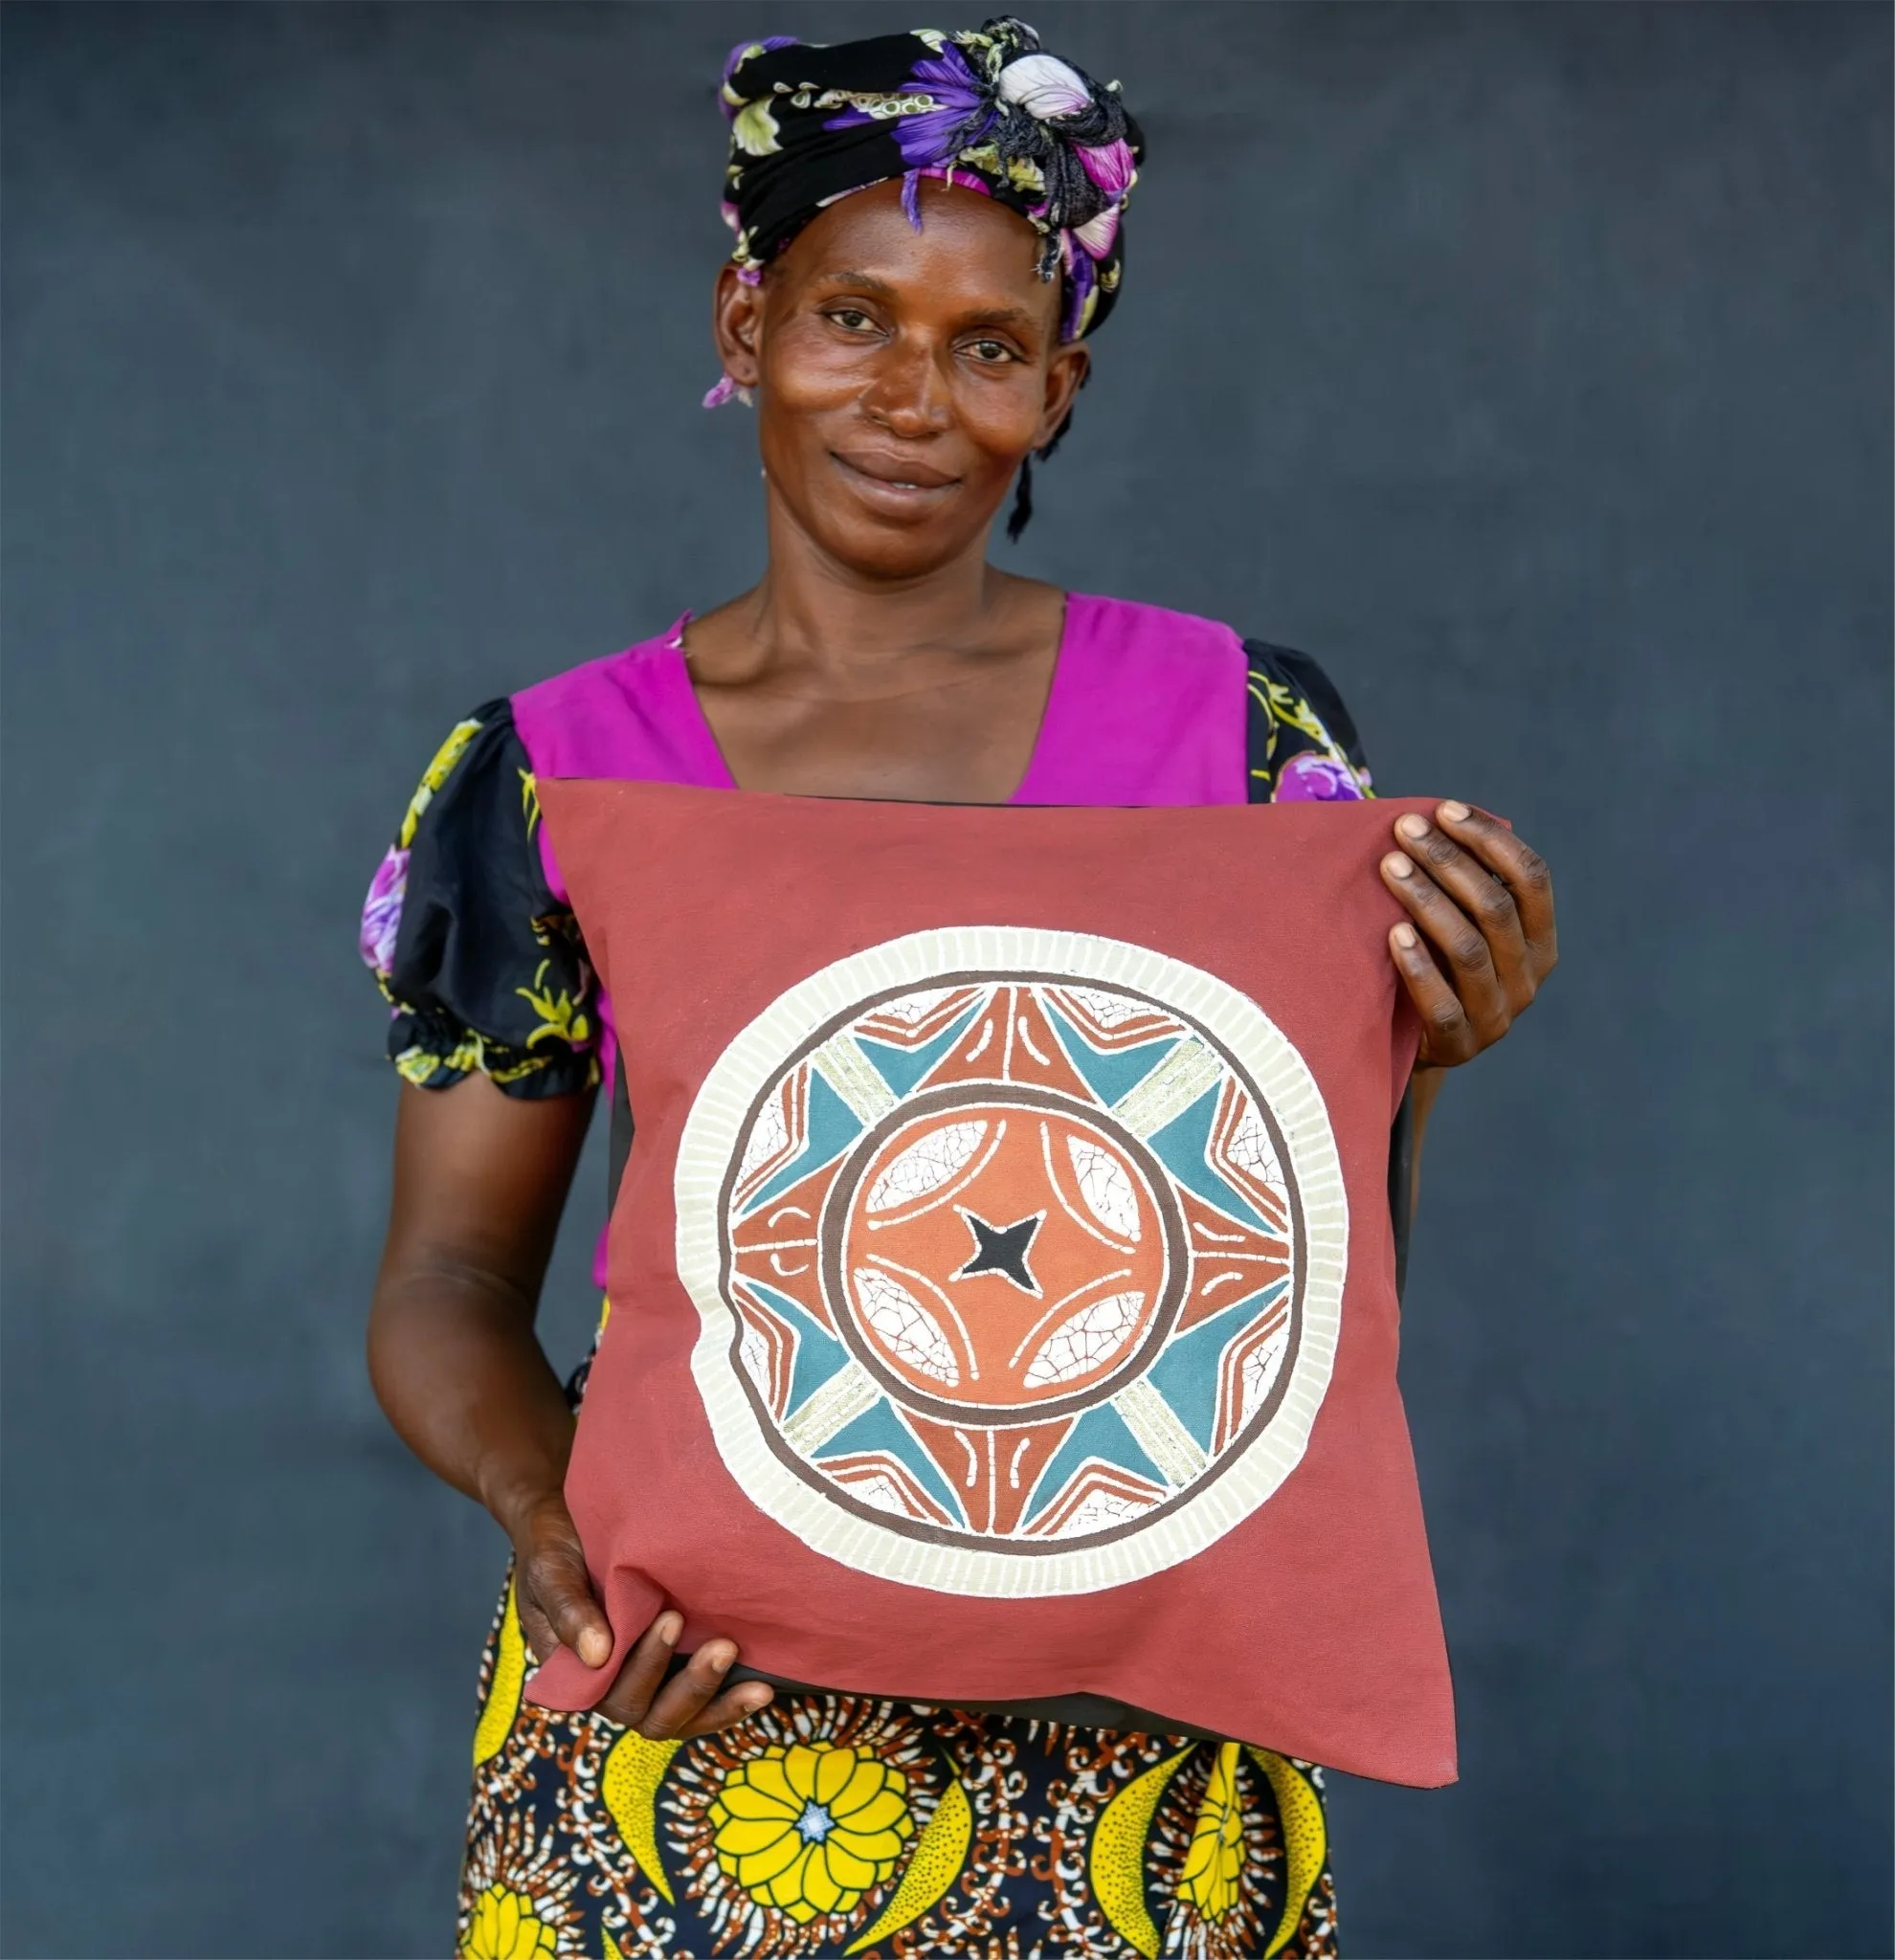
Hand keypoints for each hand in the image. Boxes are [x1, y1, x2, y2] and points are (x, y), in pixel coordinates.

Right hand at [509, 1492, 772, 1738]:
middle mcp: (613, 1684)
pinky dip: (729, 1700)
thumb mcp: (549, 1570)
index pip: (613, 1695)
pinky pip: (701, 1700)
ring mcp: (646, 1677)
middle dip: (690, 1687)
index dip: (645, 1670)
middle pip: (652, 1716)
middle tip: (723, 1646)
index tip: (672, 1619)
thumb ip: (568, 1610)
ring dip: (717, 1703)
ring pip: (682, 1716)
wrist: (574, 1522)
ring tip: (757, 1685)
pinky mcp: (675, 1662)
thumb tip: (597, 1656)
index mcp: (577, 1672)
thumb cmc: (555, 1547)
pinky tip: (761, 1687)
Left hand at [1382, 800, 1556, 1067]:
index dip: (1490, 840)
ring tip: (1390, 866)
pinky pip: (1442, 1004)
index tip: (1445, 810)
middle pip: (1495, 907)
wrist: (1413, 1045)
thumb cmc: (1434, 965)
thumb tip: (1427, 816)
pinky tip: (1393, 934)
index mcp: (1540, 940)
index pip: (1532, 878)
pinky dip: (1418, 966)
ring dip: (1427, 900)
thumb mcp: (1459, 925)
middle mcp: (1529, 977)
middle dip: (1448, 859)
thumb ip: (1461, 886)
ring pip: (1469, 948)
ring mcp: (1498, 1014)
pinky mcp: (1460, 1044)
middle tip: (1404, 829)